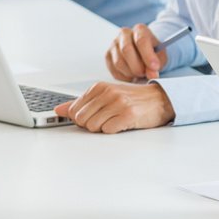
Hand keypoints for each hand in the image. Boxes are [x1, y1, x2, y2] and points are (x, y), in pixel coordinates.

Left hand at [56, 81, 174, 132]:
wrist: (160, 100)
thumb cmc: (132, 99)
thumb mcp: (105, 97)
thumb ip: (81, 103)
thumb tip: (58, 110)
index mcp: (99, 87)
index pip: (74, 110)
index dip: (82, 118)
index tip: (94, 116)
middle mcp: (107, 93)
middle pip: (82, 119)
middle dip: (91, 124)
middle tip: (106, 119)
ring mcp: (118, 103)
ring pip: (93, 126)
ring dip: (103, 128)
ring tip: (115, 121)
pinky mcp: (128, 115)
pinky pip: (108, 130)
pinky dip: (114, 130)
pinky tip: (122, 124)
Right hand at [106, 24, 167, 81]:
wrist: (143, 52)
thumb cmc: (153, 53)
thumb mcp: (160, 57)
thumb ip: (157, 64)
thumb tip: (152, 75)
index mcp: (140, 29)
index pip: (142, 40)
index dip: (148, 56)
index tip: (155, 67)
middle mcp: (125, 33)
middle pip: (126, 50)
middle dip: (137, 66)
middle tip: (145, 74)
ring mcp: (114, 44)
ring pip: (118, 62)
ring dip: (130, 72)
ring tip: (139, 74)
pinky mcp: (108, 55)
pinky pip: (113, 69)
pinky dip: (124, 76)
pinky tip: (131, 75)